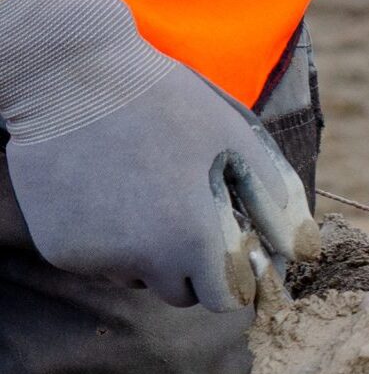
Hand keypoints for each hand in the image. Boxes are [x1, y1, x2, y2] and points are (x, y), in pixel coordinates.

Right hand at [0, 0, 319, 310]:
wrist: (70, 73)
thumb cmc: (165, 101)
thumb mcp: (237, 139)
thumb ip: (275, 200)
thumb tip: (303, 252)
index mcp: (191, 239)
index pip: (225, 299)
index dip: (232, 273)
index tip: (227, 244)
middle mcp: (142, 261)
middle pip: (181, 293)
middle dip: (190, 265)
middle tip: (182, 210)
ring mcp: (96, 258)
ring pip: (138, 277)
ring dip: (146, 252)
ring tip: (141, 189)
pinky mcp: (60, 249)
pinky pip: (98, 260)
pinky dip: (105, 238)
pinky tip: (103, 188)